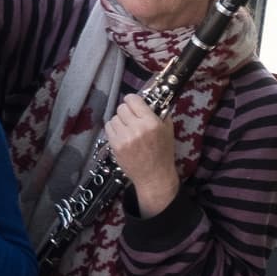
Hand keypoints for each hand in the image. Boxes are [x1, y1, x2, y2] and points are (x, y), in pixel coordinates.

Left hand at [106, 93, 179, 214]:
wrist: (154, 176)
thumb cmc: (163, 152)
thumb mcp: (168, 130)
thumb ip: (159, 113)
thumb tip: (149, 99)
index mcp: (151, 122)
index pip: (133, 100)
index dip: (132, 100)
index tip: (133, 103)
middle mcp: (137, 128)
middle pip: (121, 108)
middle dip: (126, 111)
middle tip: (132, 119)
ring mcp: (124, 137)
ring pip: (113, 117)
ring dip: (119, 121)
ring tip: (127, 129)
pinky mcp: (115, 145)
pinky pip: (108, 128)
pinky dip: (114, 130)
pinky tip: (122, 136)